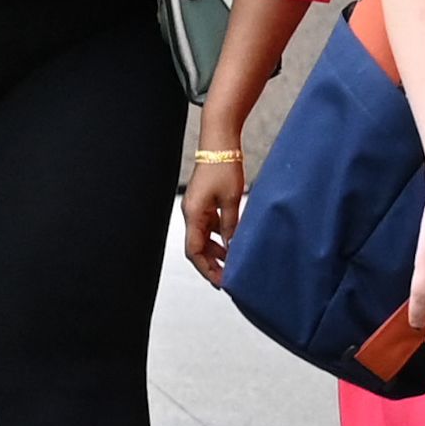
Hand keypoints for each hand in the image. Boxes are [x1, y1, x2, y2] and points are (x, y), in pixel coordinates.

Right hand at [181, 152, 243, 284]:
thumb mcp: (233, 199)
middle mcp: (191, 213)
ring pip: (203, 237)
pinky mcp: (204, 202)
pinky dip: (218, 237)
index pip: (194, 251)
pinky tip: (232, 244)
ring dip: (215, 251)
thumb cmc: (225, 168)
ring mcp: (196, 208)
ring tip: (231, 264)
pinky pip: (208, 226)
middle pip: (197, 247)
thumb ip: (232, 225)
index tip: (220, 281)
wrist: (220, 144)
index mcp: (193, 214)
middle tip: (227, 278)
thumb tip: (233, 247)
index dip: (206, 268)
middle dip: (211, 264)